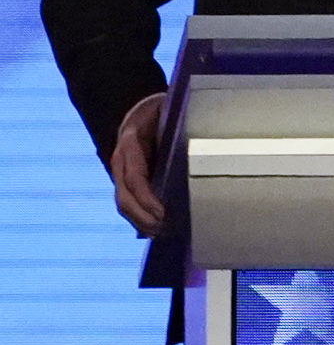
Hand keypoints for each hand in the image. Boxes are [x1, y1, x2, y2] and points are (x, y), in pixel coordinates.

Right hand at [111, 92, 167, 235]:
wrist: (138, 110)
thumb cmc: (159, 110)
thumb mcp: (166, 111)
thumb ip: (176, 125)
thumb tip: (202, 136)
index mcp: (130, 143)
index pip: (134, 177)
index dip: (146, 198)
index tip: (162, 213)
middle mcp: (121, 160)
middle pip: (124, 196)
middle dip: (143, 216)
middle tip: (164, 230)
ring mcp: (120, 171)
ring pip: (123, 202)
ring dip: (140, 221)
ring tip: (161, 233)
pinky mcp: (125, 179)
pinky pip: (128, 201)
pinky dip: (139, 217)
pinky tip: (155, 228)